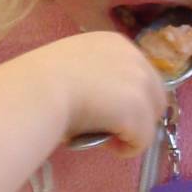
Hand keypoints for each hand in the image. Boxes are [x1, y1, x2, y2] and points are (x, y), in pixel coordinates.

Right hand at [16, 31, 167, 156]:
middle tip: (108, 127)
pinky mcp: (139, 111)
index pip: (138, 73)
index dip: (125, 95)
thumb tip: (100, 100)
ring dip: (131, 131)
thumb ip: (93, 74)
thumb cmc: (41, 79)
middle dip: (136, 114)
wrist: (38, 89)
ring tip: (105, 138)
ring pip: (150, 118)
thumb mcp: (72, 64)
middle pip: (154, 95)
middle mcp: (135, 58)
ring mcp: (139, 83)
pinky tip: (109, 146)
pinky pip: (143, 140)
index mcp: (115, 42)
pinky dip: (127, 148)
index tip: (103, 108)